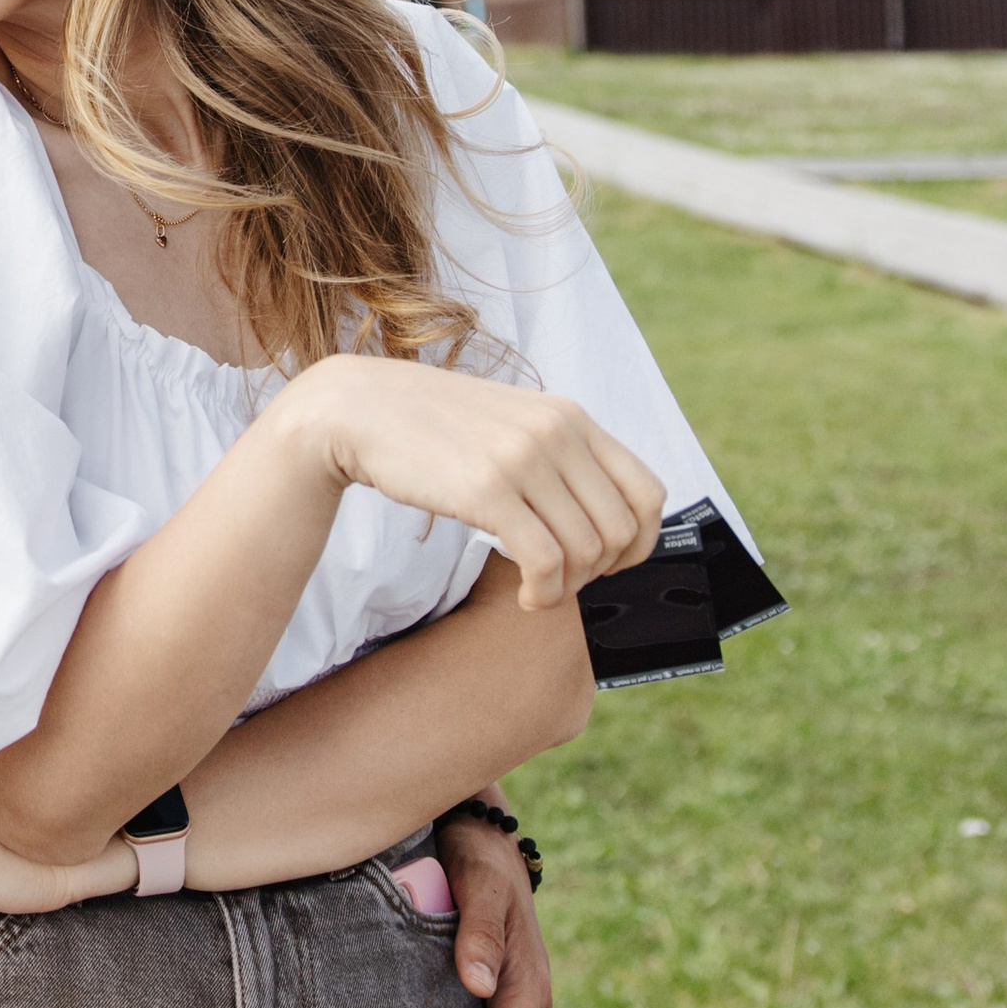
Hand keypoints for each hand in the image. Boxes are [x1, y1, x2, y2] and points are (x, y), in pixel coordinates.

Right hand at [283, 357, 662, 608]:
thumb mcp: (510, 423)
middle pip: (620, 531)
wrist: (358, 410)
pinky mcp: (487, 490)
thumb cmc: (431, 426)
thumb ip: (558, 454)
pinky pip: (545, 562)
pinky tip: (525, 597)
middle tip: (562, 582)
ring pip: (587, 551)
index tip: (610, 563)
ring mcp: (524, 459)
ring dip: (567, 588)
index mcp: (570, 417)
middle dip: (599, 573)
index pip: (648, 492)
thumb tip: (601, 518)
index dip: (641, 542)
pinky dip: (544, 593)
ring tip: (538, 591)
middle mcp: (556, 433)